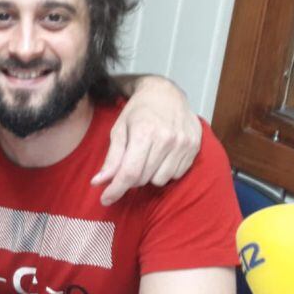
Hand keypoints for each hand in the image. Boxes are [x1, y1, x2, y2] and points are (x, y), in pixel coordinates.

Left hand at [92, 76, 200, 204]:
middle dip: (130, 179)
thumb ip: (112, 158)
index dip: (116, 190)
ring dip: (149, 176)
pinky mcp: (194, 148)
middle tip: (128, 166)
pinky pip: (176, 175)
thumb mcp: (119, 129)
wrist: (166, 94)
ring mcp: (183, 144)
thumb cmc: (138, 111)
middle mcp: (166, 139)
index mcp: (144, 133)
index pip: (129, 173)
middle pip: (143, 178)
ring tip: (146, 158)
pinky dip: (165, 171)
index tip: (105, 200)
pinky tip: (161, 156)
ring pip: (160, 180)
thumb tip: (99, 182)